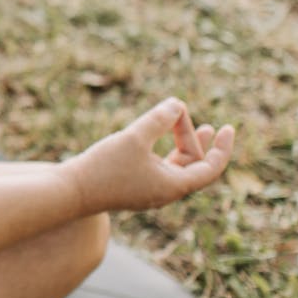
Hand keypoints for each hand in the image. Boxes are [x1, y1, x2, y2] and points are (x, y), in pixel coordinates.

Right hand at [60, 98, 234, 213]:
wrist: (70, 193)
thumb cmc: (105, 167)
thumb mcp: (134, 138)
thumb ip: (158, 120)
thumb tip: (177, 104)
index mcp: (174, 186)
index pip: (211, 168)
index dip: (222, 147)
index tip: (227, 128)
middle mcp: (165, 192)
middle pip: (192, 164)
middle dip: (192, 137)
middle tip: (180, 111)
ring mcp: (148, 191)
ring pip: (174, 166)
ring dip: (180, 144)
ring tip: (183, 124)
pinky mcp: (131, 187)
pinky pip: (157, 168)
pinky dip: (161, 150)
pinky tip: (152, 137)